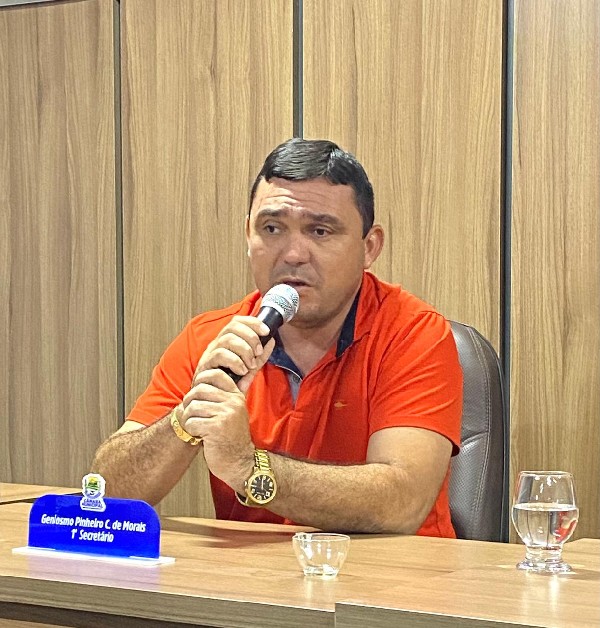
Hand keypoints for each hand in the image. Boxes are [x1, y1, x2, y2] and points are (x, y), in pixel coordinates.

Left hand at [180, 368, 253, 490]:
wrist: (240, 462)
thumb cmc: (231, 438)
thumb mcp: (233, 413)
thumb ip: (223, 396)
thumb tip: (201, 379)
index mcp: (237, 396)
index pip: (215, 374)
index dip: (200, 381)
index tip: (197, 394)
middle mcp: (233, 402)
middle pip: (199, 390)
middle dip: (189, 402)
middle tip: (192, 413)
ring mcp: (226, 414)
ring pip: (193, 406)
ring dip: (188, 418)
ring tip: (195, 426)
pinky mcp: (216, 428)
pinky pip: (191, 421)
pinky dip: (190, 429)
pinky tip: (198, 435)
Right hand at [193, 316, 274, 392]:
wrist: (215, 407)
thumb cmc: (229, 387)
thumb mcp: (248, 370)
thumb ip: (259, 357)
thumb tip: (271, 341)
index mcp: (225, 343)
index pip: (236, 322)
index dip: (252, 322)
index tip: (266, 331)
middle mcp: (216, 345)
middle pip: (231, 327)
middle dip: (250, 337)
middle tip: (258, 352)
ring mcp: (209, 355)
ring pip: (226, 339)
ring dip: (243, 350)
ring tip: (250, 365)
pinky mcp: (204, 366)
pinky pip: (219, 355)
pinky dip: (235, 361)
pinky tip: (242, 371)